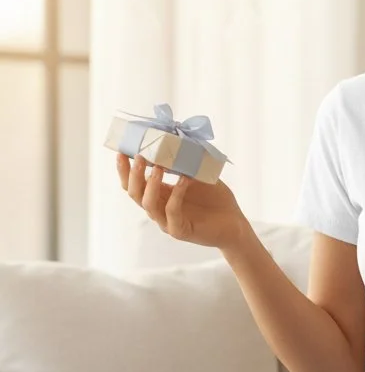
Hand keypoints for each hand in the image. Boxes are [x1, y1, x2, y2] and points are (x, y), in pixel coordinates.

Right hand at [116, 152, 249, 251]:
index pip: (134, 184)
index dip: (125, 170)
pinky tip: (183, 180)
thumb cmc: (216, 199)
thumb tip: (178, 140)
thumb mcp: (199, 176)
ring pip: (148, 204)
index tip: (122, 152)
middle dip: (133, 174)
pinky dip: (176, 194)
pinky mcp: (180, 230)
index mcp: (160, 195)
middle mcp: (159, 209)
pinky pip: (172, 211)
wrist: (235, 223)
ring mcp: (167, 222)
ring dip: (151, 183)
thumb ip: (186, 162)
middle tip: (138, 156)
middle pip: (135, 193)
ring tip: (158, 167)